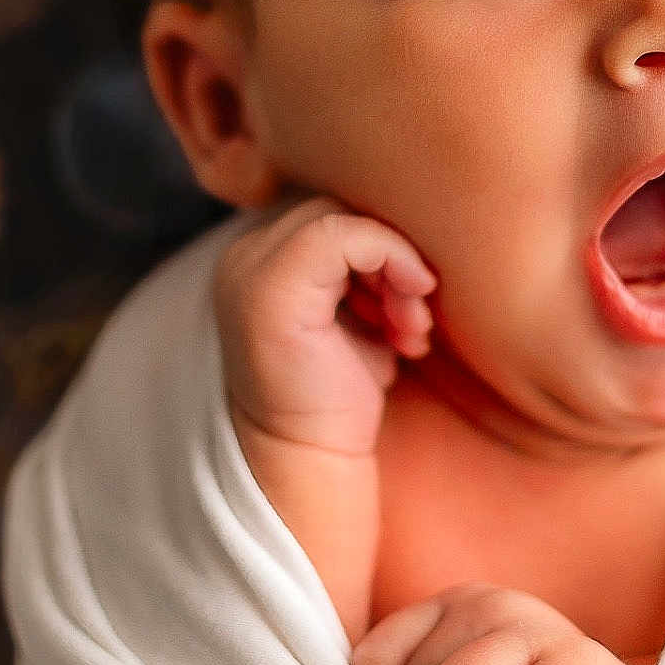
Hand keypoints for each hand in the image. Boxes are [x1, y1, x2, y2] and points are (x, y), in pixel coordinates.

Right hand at [213, 194, 436, 456]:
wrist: (311, 458)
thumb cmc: (341, 392)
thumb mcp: (361, 312)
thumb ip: (369, 265)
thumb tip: (418, 225)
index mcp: (263, 254)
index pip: (338, 208)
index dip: (386, 244)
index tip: (413, 304)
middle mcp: (245, 252)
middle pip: (343, 205)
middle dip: (395, 255)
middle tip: (416, 319)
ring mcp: (250, 267)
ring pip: (345, 216)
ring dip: (397, 269)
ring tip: (410, 331)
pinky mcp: (269, 289)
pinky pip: (343, 235)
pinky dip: (392, 263)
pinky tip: (407, 324)